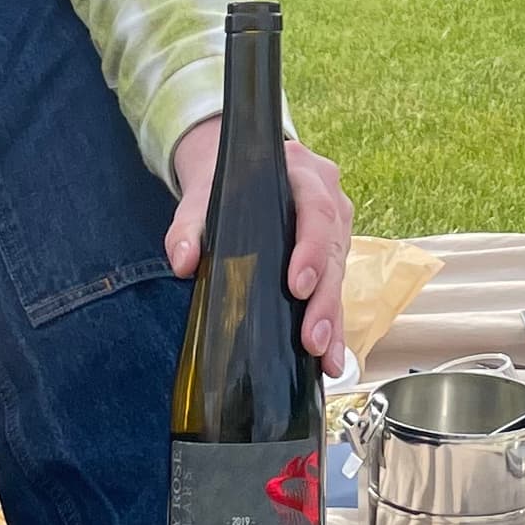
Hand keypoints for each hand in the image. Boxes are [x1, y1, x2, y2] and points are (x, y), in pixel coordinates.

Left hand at [165, 115, 357, 374]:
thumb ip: (188, 226)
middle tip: (312, 338)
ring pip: (340, 272)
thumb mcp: (201, 195)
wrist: (238, 167)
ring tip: (324, 357)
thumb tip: (183, 262)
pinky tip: (329, 356)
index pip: (316, 211)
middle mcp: (328, 197)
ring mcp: (337, 224)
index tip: (297, 286)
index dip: (311, 250)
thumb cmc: (224, 180)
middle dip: (324, 300)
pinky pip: (336, 285)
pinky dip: (332, 320)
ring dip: (332, 316)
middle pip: (333, 250)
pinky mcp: (333, 249)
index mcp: (302, 173)